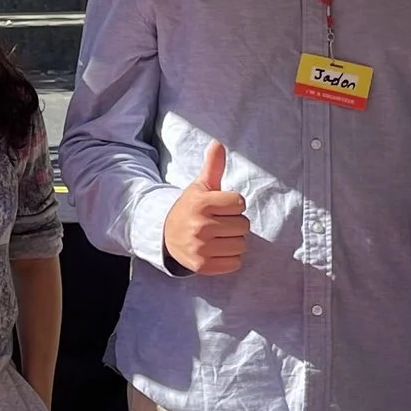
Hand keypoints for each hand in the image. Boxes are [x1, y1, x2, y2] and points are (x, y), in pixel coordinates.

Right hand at [163, 141, 248, 274]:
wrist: (166, 235)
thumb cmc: (191, 208)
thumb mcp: (200, 186)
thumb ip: (213, 166)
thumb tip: (218, 143)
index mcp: (201, 203)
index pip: (240, 203)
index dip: (233, 204)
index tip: (220, 207)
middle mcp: (200, 226)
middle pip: (243, 225)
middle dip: (234, 223)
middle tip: (218, 223)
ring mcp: (201, 248)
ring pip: (241, 245)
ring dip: (234, 241)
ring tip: (218, 237)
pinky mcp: (203, 266)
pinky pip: (235, 263)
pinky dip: (230, 258)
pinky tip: (217, 250)